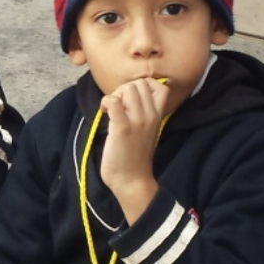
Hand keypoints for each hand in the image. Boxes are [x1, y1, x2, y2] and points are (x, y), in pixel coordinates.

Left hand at [99, 78, 168, 222]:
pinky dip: (106, 103)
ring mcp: (138, 121)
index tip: (130, 98)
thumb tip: (127, 98)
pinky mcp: (122, 128)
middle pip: (140, 83)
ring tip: (110, 110)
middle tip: (117, 105)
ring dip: (115, 95)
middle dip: (124, 89)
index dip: (143, 85)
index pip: (160, 86)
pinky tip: (103, 113)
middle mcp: (150, 116)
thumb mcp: (146, 131)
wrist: (131, 180)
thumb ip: (142, 114)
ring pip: (128, 88)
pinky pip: (114, 102)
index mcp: (158, 116)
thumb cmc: (134, 156)